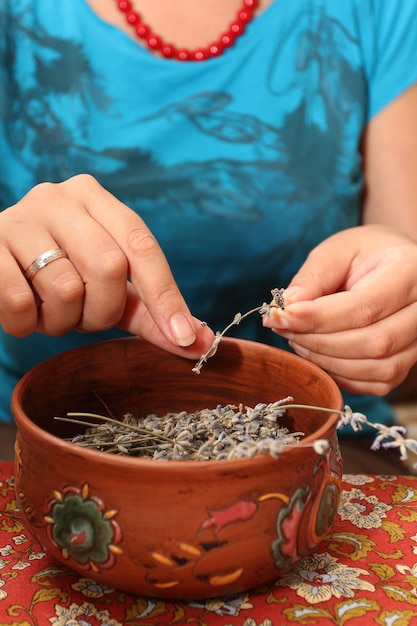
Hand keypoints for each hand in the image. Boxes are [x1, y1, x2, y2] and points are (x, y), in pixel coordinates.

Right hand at [0, 174, 213, 357]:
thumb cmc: (59, 274)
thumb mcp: (108, 287)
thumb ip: (151, 311)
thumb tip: (200, 342)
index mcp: (95, 199)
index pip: (142, 245)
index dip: (166, 295)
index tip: (184, 338)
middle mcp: (58, 198)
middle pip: (109, 267)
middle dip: (102, 312)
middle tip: (84, 316)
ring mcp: (18, 218)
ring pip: (66, 289)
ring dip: (63, 321)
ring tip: (50, 310)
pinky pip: (20, 302)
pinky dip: (27, 324)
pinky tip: (24, 312)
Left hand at [263, 225, 416, 394]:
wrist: (393, 266)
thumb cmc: (364, 255)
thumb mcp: (336, 251)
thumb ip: (312, 278)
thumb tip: (286, 308)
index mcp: (411, 271)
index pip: (365, 307)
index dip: (318, 318)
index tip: (280, 316)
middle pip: (373, 343)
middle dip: (318, 341)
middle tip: (283, 327)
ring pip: (375, 368)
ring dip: (325, 360)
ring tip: (297, 338)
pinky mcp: (407, 365)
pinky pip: (374, 383)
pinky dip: (339, 374)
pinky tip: (318, 352)